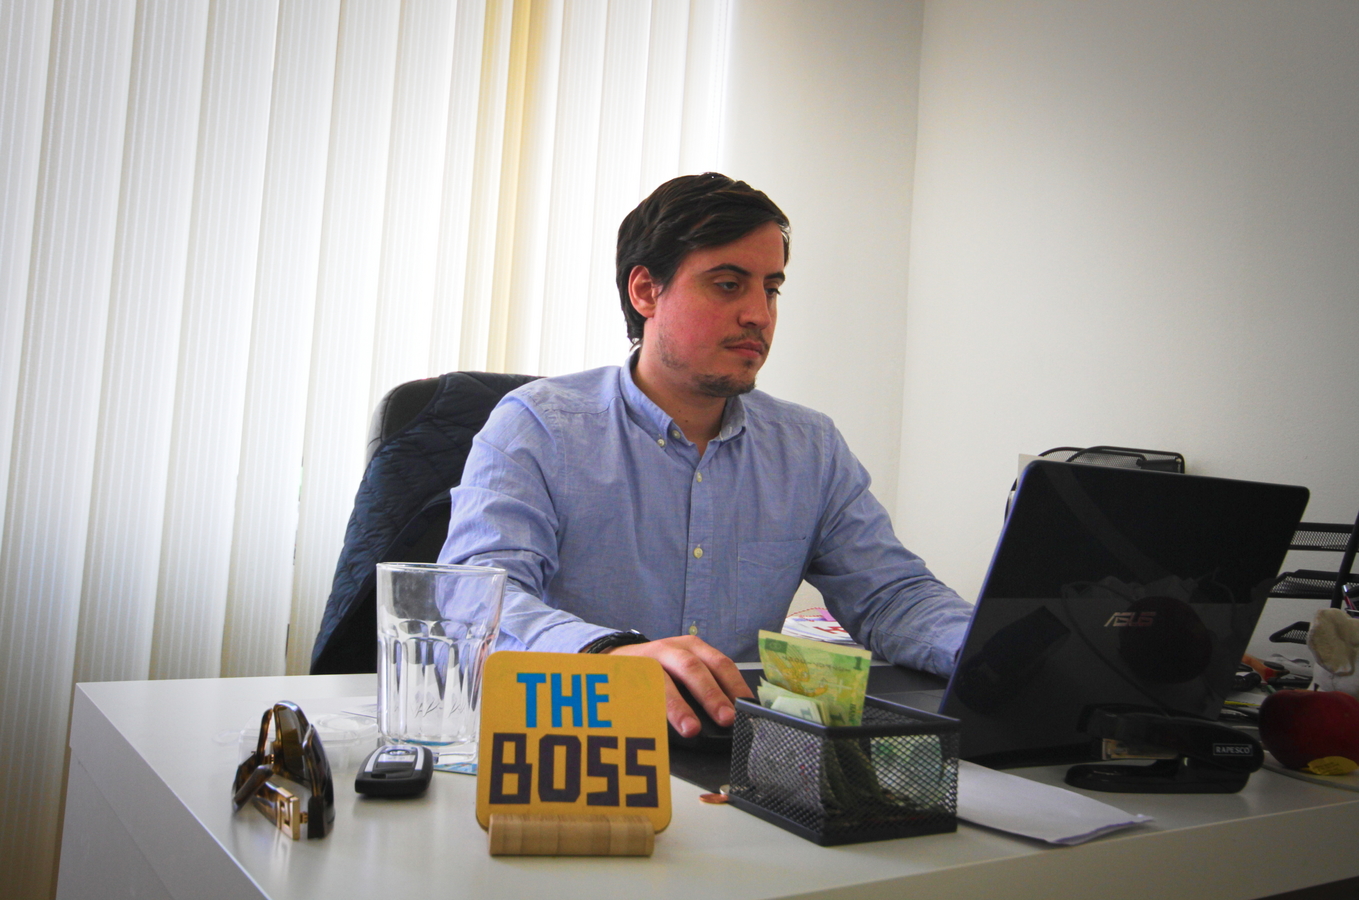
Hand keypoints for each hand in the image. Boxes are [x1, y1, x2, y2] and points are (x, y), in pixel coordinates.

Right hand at [607, 635, 753, 737]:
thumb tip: (731, 715)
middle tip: (726, 718)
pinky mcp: (629, 675)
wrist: (618, 657)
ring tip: (691, 729)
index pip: (719, 663)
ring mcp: (648, 661)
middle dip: (711, 694)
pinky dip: (651, 709)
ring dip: (679, 707)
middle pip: (694, 668)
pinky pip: (641, 693)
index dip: (734, 685)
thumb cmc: (661, 668)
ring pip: (665, 681)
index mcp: (693, 647)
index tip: (746, 707)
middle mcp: (672, 649)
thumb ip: (706, 683)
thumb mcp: (685, 667)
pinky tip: (657, 725)